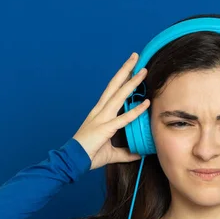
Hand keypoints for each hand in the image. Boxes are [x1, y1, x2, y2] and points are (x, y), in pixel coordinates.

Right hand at [72, 52, 149, 169]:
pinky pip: (124, 118)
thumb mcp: (111, 153)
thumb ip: (125, 152)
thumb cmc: (88, 154)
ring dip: (132, 82)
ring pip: (119, 95)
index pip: (112, 91)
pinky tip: (146, 103)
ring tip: (143, 71)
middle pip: (114, 85)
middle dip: (126, 70)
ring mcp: (102, 118)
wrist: (73, 161)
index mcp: (99, 113)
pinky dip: (136, 110)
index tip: (131, 69)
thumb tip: (138, 153)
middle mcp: (100, 111)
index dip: (122, 79)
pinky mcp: (105, 128)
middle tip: (136, 57)